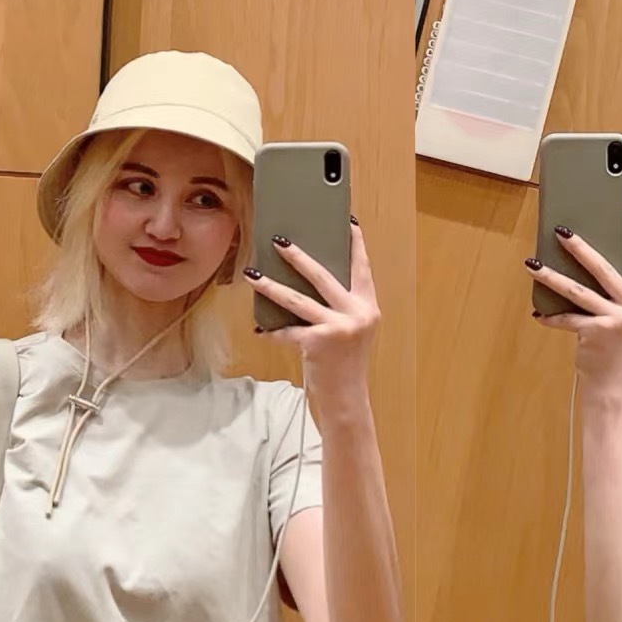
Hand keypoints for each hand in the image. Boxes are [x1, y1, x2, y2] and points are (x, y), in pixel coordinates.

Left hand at [246, 221, 380, 409]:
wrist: (347, 399)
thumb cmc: (345, 364)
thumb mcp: (351, 330)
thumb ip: (340, 307)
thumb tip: (308, 280)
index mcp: (368, 307)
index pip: (362, 267)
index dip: (355, 244)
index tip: (347, 222)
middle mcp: (357, 314)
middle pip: (323, 276)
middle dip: (298, 256)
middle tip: (278, 241)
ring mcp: (339, 328)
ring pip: (298, 300)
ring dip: (272, 286)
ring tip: (253, 275)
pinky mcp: (318, 343)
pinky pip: (287, 332)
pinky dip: (271, 332)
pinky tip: (259, 330)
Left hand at [528, 213, 621, 399]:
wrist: (615, 388)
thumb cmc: (620, 352)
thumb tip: (590, 265)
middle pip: (604, 267)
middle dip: (579, 246)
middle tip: (560, 231)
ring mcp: (619, 319)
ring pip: (578, 290)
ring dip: (551, 276)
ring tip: (532, 264)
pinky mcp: (597, 332)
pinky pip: (567, 318)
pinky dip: (551, 316)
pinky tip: (539, 313)